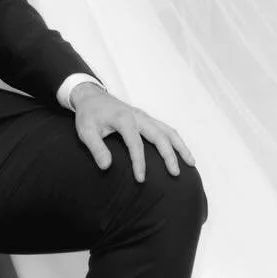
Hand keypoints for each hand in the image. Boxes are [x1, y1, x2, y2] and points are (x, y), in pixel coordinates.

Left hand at [69, 82, 193, 182]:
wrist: (92, 97)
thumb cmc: (88, 115)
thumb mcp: (85, 131)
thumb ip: (96, 148)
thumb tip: (106, 166)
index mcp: (123, 119)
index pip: (135, 143)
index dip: (139, 162)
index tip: (141, 179)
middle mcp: (138, 116)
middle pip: (159, 136)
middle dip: (169, 155)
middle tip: (175, 174)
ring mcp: (145, 117)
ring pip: (168, 131)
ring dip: (180, 147)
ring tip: (191, 163)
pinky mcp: (147, 119)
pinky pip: (166, 129)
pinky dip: (177, 142)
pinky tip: (183, 154)